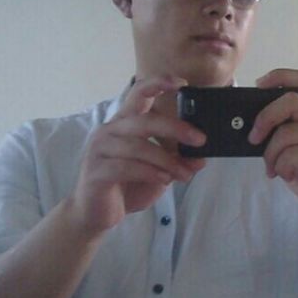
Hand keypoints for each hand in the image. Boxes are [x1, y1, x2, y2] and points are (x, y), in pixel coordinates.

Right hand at [69, 75, 206, 235]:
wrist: (95, 215)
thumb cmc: (127, 186)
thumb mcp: (159, 172)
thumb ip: (177, 162)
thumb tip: (202, 158)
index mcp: (124, 123)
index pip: (138, 93)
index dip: (158, 83)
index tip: (182, 83)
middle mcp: (110, 130)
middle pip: (145, 121)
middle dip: (175, 128)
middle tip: (199, 140)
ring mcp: (100, 149)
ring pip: (139, 147)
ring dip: (167, 160)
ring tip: (185, 174)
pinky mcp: (96, 170)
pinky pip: (127, 166)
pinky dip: (150, 172)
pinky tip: (164, 179)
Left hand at [248, 69, 297, 232]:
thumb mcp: (294, 145)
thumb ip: (282, 127)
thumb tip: (250, 121)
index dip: (278, 76)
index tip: (258, 85)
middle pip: (289, 100)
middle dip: (265, 118)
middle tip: (254, 138)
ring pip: (284, 133)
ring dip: (271, 155)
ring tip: (275, 168)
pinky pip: (289, 155)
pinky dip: (281, 168)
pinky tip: (289, 176)